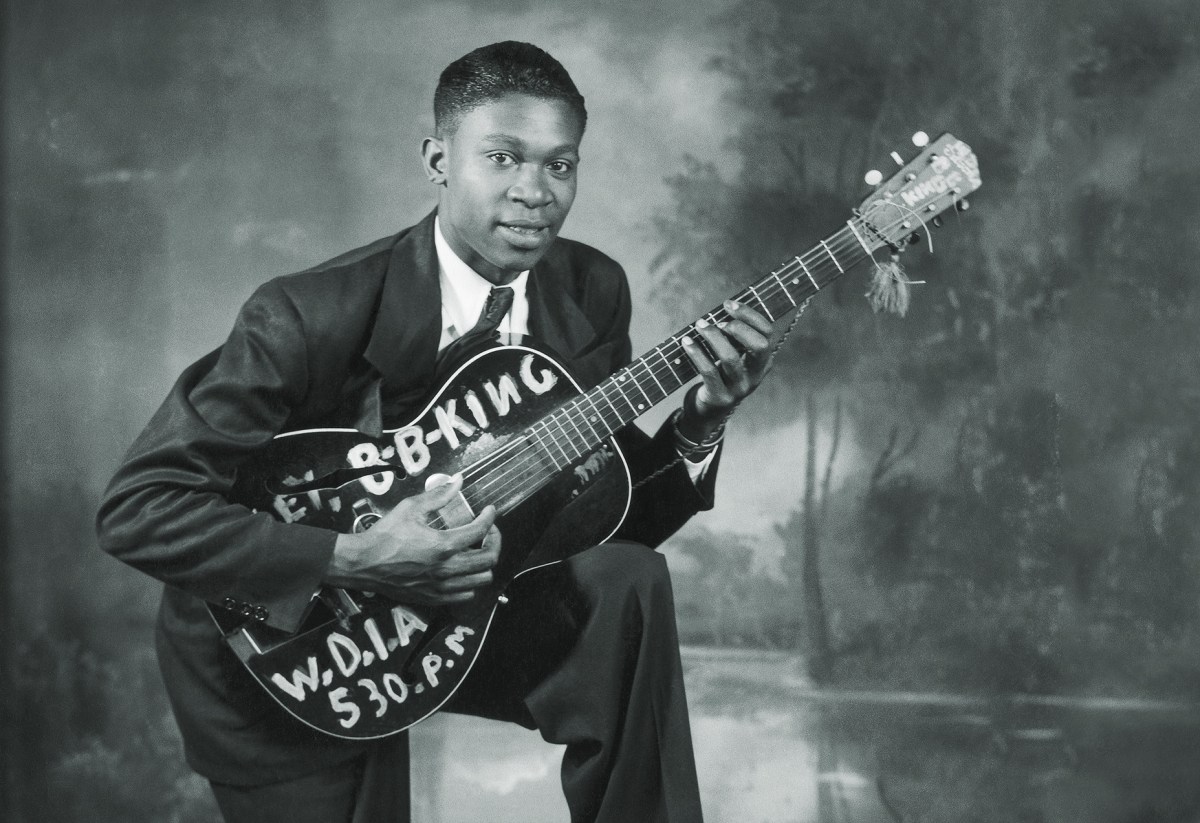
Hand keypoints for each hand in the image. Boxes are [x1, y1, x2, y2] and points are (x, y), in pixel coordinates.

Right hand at [327, 474, 499, 604]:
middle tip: (489, 532)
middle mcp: (447, 568)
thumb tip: (458, 481)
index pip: (481, 531)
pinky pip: (466, 595)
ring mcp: (442, 586)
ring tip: (478, 551)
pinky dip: (471, 582)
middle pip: (489, 560)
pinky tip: (463, 570)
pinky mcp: (434, 597)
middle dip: (495, 542)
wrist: (364, 563)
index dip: (490, 518)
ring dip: (485, 564)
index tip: (489, 512)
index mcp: (443, 545)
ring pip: (482, 580)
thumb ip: (438, 495)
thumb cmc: (385, 535)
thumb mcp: (411, 508)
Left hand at [678, 299, 774, 438]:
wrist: (709, 409)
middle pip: (759, 346)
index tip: (729, 304)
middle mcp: (756, 375)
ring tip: (700, 326)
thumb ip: (733, 336)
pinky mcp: (720, 397)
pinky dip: (696, 353)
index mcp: (764, 361)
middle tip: (719, 322)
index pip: (767, 332)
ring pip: (731, 358)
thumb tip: (724, 307)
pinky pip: (709, 371)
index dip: (749, 315)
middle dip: (739, 327)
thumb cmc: (720, 373)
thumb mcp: (733, 355)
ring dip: (713, 337)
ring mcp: (740, 388)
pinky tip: (686, 342)